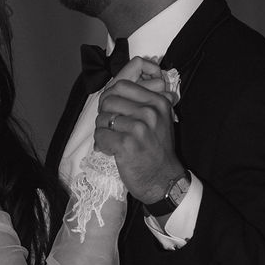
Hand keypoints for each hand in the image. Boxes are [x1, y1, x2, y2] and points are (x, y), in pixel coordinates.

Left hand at [95, 58, 182, 202]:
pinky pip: (100, 135)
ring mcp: (139, 127)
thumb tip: (115, 85)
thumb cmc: (157, 149)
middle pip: (109, 99)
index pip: (122, 84)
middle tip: (111, 127)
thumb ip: (143, 100)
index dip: (110, 95)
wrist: (164, 179)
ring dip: (102, 130)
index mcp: (158, 101)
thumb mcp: (159, 119)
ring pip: (102, 118)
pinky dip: (102, 144)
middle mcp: (150, 111)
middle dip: (104, 114)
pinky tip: (112, 150)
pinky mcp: (127, 144)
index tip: (113, 109)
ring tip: (113, 140)